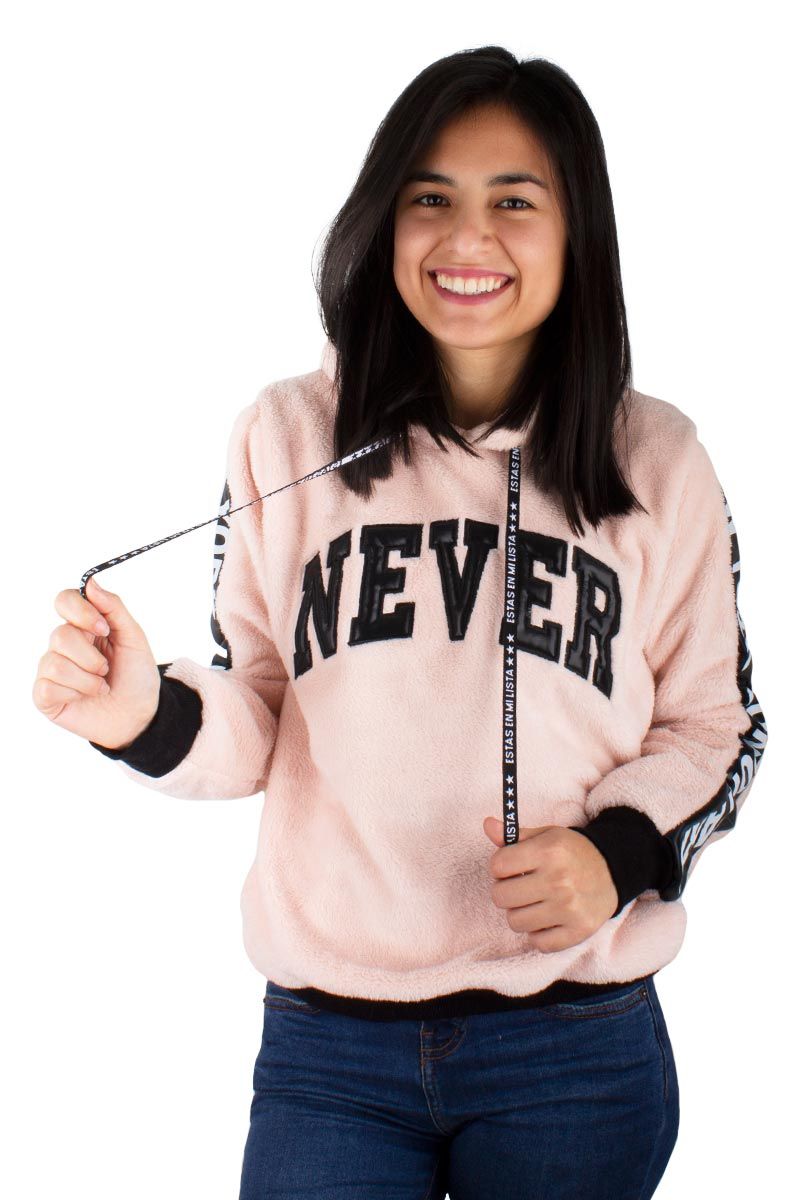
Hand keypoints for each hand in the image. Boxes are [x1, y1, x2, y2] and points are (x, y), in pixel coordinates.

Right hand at [32, 574, 160, 750]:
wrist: (140, 715)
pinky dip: (75, 692)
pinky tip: (85, 698)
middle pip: (60, 635)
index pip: (64, 600)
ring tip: (101, 686)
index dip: (80, 611)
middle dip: (91, 656)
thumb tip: (90, 582)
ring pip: (55, 663)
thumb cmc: (136, 676)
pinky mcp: (45, 695)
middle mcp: (63, 645)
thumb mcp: (133, 638)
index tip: (103, 628)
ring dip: (87, 679)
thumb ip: (113, 608)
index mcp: (83, 626)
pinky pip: (48, 686)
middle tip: (107, 669)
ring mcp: (51, 670)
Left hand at [483, 816, 618, 952]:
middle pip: (501, 897)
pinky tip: (547, 918)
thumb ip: (513, 835)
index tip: (510, 867)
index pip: (498, 865)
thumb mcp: (546, 836)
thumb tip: (488, 825)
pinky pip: (539, 943)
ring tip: (534, 902)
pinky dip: (538, 934)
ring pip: (516, 922)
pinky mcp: (578, 931)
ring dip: (520, 913)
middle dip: (505, 891)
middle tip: (520, 886)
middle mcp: (559, 880)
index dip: (499, 866)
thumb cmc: (572, 852)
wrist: (613, 870)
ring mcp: (569, 909)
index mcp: (549, 851)